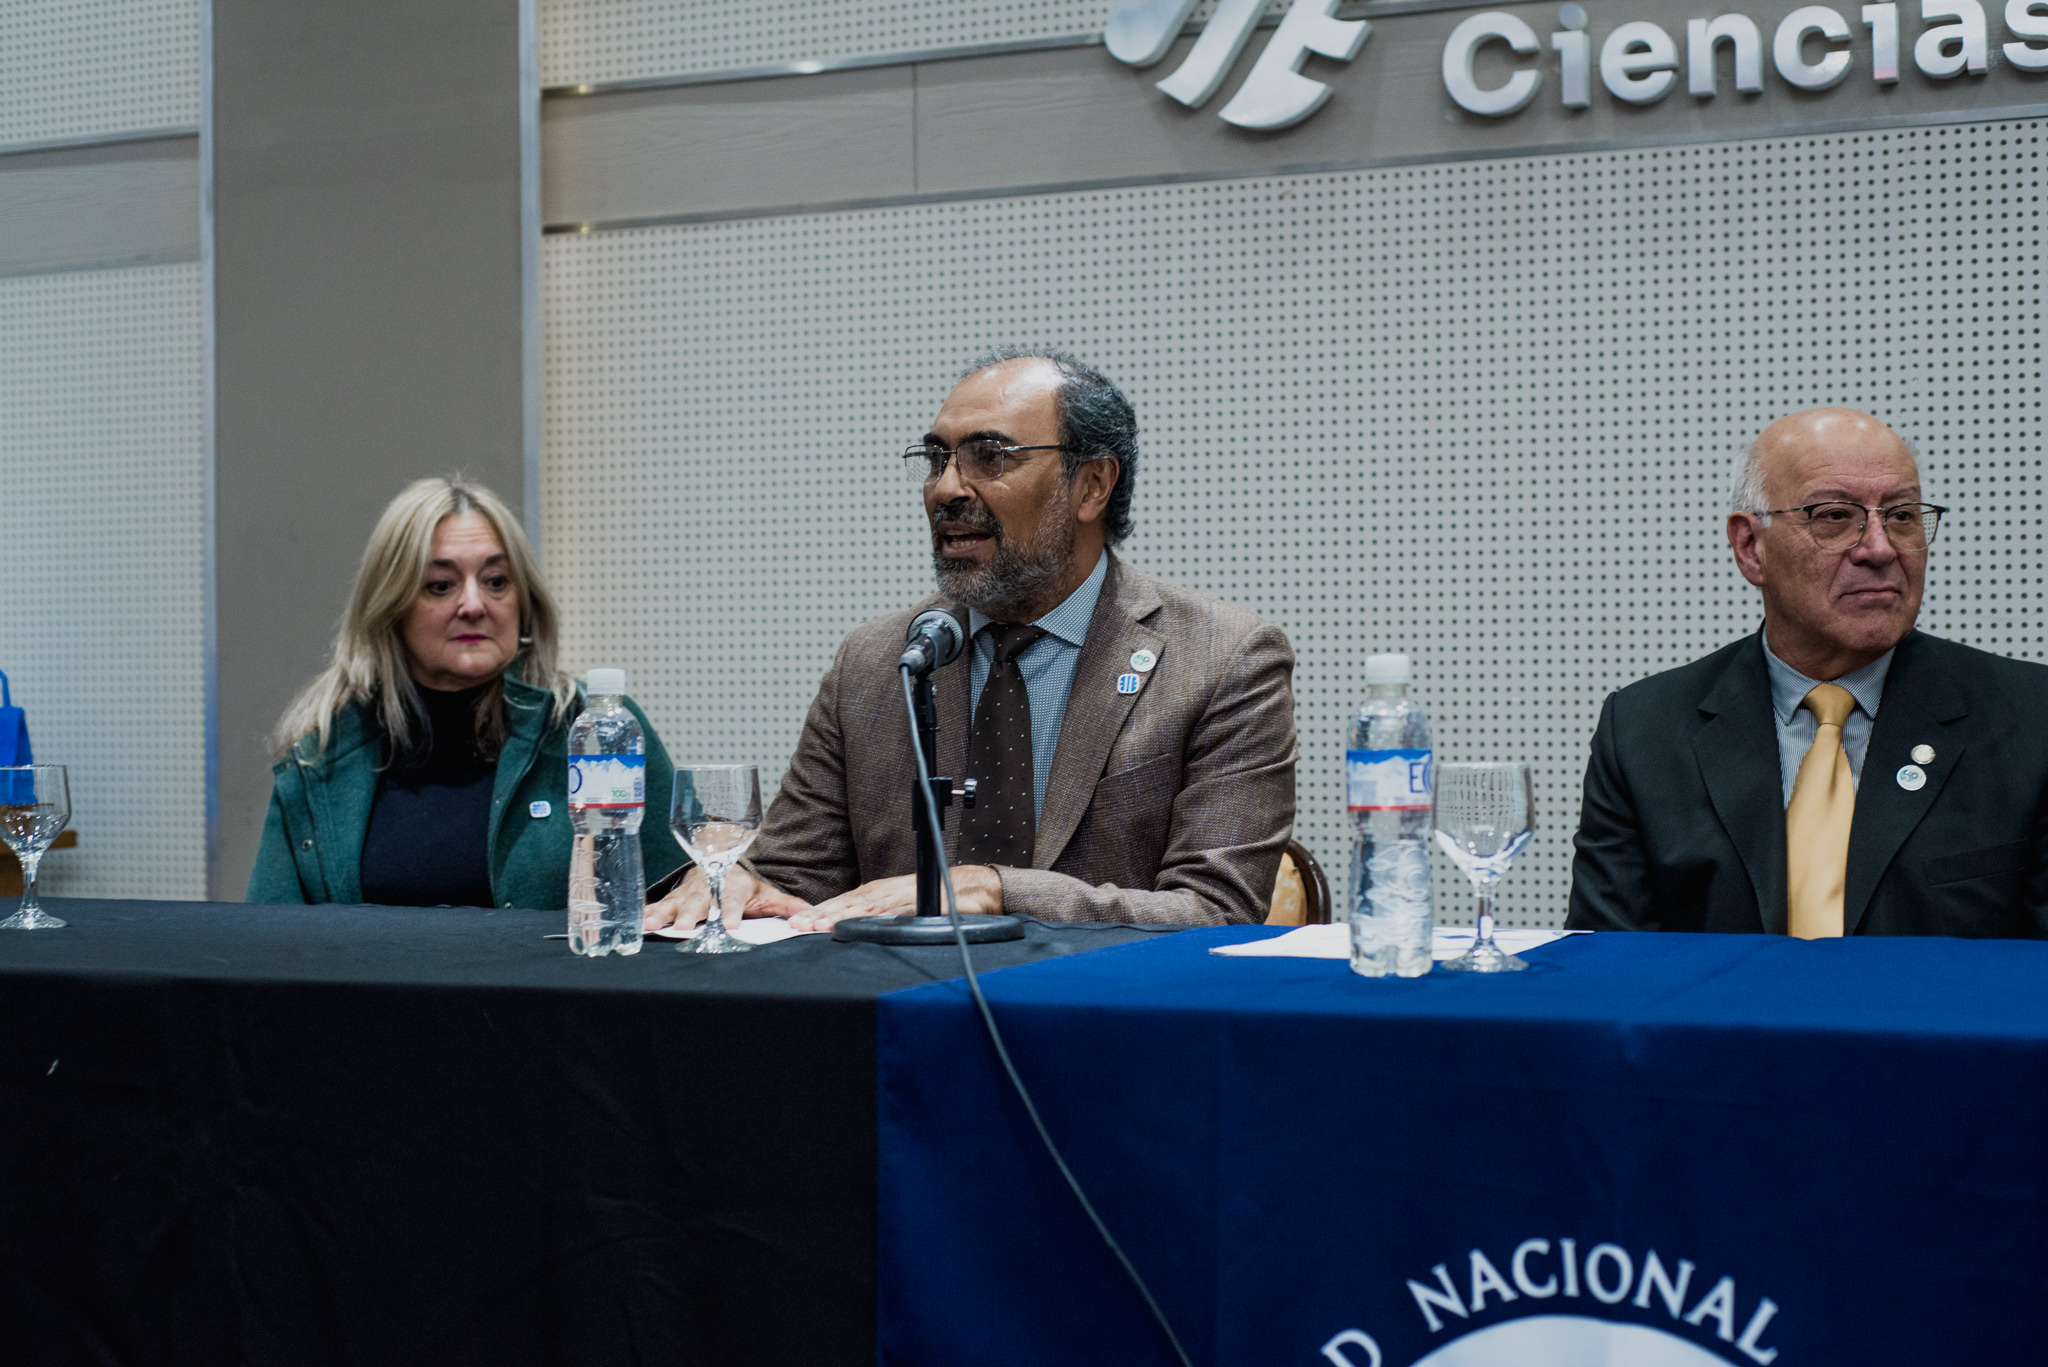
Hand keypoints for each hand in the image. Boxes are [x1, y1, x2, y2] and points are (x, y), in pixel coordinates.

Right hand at [643, 864, 809, 931]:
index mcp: (732, 886)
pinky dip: (648, 912)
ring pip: (675, 903)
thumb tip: (808, 916)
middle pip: (699, 902)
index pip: (732, 900)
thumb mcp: (766, 893)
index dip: (731, 912)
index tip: (731, 925)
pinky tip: (639, 923)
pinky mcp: (673, 897)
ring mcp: (688, 892)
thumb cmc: (743, 885)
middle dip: (691, 914)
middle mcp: (708, 888)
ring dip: (664, 914)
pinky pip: (659, 904)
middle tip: (686, 927)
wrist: (720, 862)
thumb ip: (786, 905)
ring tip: (653, 925)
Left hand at [785, 865, 1003, 932]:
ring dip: (838, 916)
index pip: (843, 902)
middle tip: (795, 925)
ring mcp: (900, 897)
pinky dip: (870, 920)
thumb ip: (881, 915)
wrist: (975, 888)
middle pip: (846, 903)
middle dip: (819, 914)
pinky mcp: (917, 905)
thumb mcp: (903, 906)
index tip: (796, 922)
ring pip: (863, 908)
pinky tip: (857, 926)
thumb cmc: (940, 896)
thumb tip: (854, 928)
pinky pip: (891, 914)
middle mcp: (886, 892)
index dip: (819, 912)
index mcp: (879, 892)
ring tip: (816, 926)